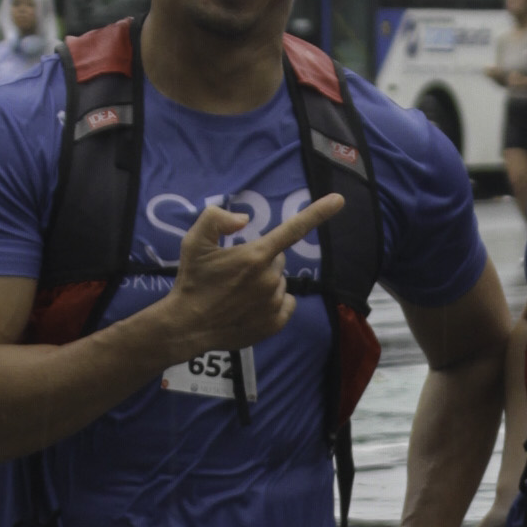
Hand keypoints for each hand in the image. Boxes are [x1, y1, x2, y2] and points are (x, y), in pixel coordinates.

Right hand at [159, 196, 342, 355]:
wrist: (188, 325)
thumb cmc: (192, 281)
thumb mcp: (194, 242)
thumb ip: (216, 219)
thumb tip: (244, 219)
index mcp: (255, 256)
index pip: (293, 229)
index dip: (318, 212)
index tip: (339, 200)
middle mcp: (270, 278)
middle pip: (278, 259)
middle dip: (262, 261)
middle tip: (236, 272)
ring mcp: (274, 302)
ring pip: (280, 283)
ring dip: (265, 283)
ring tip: (238, 293)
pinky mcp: (276, 323)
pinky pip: (285, 304)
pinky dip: (274, 303)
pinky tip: (251, 307)